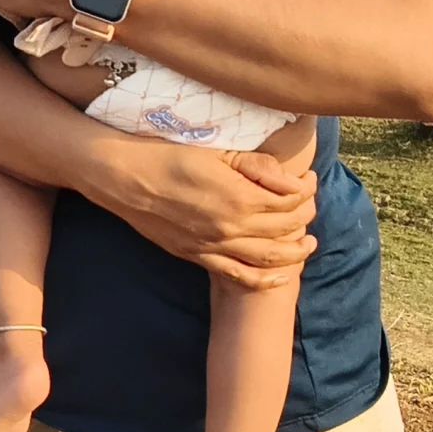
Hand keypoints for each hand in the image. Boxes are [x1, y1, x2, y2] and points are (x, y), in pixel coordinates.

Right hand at [89, 132, 316, 290]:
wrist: (123, 178)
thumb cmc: (167, 156)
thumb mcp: (215, 152)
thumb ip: (256, 166)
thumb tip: (290, 179)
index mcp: (239, 196)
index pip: (290, 200)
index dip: (305, 191)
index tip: (308, 181)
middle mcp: (232, 227)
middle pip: (285, 228)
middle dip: (304, 217)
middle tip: (309, 206)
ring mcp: (215, 246)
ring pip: (270, 258)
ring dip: (295, 252)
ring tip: (308, 244)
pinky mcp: (198, 256)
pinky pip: (240, 276)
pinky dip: (265, 280)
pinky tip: (281, 276)